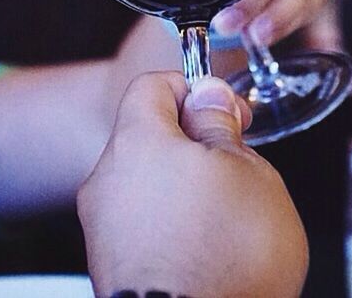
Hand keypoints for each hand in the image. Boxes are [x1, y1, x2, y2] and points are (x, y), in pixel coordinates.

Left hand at [78, 74, 307, 297]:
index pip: (151, 84)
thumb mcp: (248, 173)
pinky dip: (171, 229)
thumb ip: (221, 125)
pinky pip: (141, 227)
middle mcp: (107, 179)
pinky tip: (206, 254)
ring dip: (184, 191)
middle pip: (148, 137)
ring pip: (147, 185)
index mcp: (136, 140)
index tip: (224, 111)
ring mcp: (103, 226)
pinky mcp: (108, 266)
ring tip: (226, 222)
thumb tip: (208, 96)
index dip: (192, 89)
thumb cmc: (224, 261)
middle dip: (193, 146)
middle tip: (235, 169)